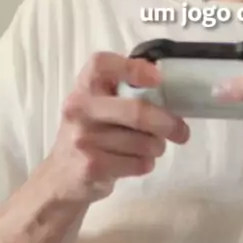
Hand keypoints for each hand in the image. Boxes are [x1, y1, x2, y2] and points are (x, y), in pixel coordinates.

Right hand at [47, 52, 189, 202]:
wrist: (60, 178)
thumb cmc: (90, 134)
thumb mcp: (98, 105)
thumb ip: (124, 91)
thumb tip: (168, 86)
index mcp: (84, 86)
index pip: (101, 64)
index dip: (132, 67)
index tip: (158, 78)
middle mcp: (79, 108)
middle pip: (136, 111)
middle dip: (167, 122)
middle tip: (181, 131)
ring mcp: (83, 139)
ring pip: (143, 142)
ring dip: (156, 147)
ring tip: (148, 148)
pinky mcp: (91, 167)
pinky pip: (138, 163)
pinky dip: (146, 164)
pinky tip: (135, 162)